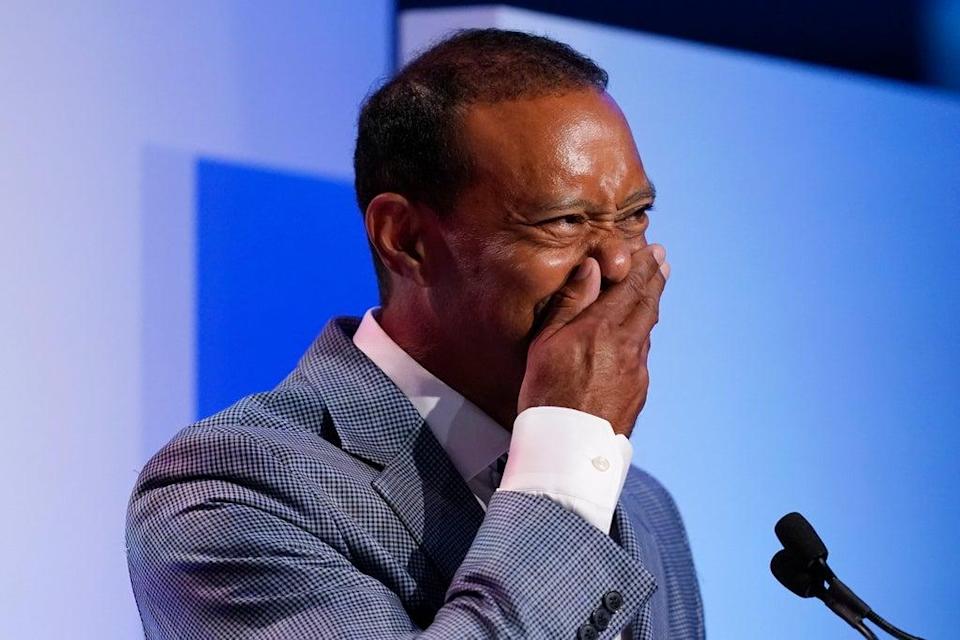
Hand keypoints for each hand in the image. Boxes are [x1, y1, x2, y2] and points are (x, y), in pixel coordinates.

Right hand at [517, 245, 668, 436]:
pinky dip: (643, 334)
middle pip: (647, 304)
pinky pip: (642, 353)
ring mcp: (637, 369)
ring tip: (653, 289)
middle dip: (654, 279)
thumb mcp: (547, 343)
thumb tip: (591, 266)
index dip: (642, 266)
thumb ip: (571, 302)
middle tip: (662, 260)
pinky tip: (638, 333)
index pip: (631, 286)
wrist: (569, 448)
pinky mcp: (639, 390)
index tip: (652, 250)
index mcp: (603, 327)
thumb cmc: (547, 395)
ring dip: (650, 304)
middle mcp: (628, 345)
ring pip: (647, 328)